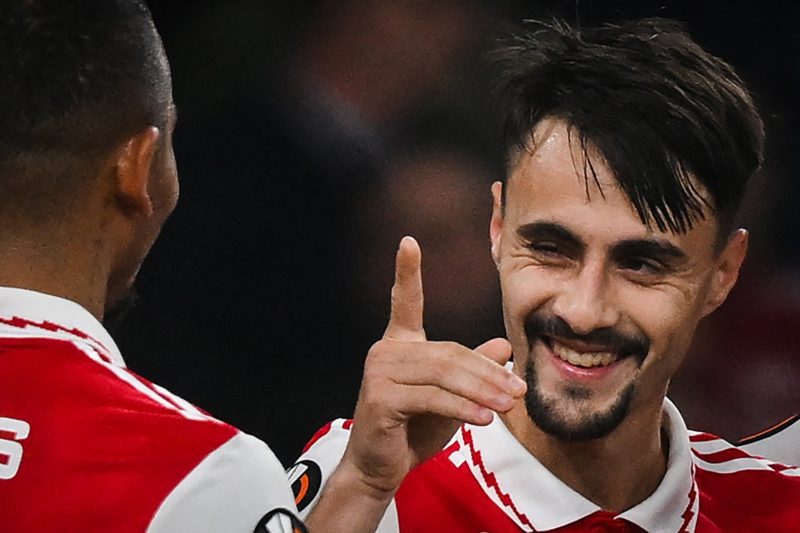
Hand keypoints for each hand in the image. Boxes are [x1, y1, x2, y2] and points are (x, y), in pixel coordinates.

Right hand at [342, 236, 525, 494]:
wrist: (382, 469)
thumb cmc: (414, 429)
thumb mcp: (451, 398)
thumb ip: (472, 371)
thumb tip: (501, 346)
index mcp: (399, 343)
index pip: (405, 302)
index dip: (406, 272)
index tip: (408, 241)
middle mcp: (386, 351)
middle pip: (448, 352)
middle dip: (487, 373)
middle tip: (518, 391)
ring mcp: (379, 372)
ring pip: (443, 374)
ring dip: (482, 391)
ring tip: (509, 406)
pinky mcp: (380, 397)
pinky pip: (433, 398)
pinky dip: (463, 408)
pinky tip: (484, 418)